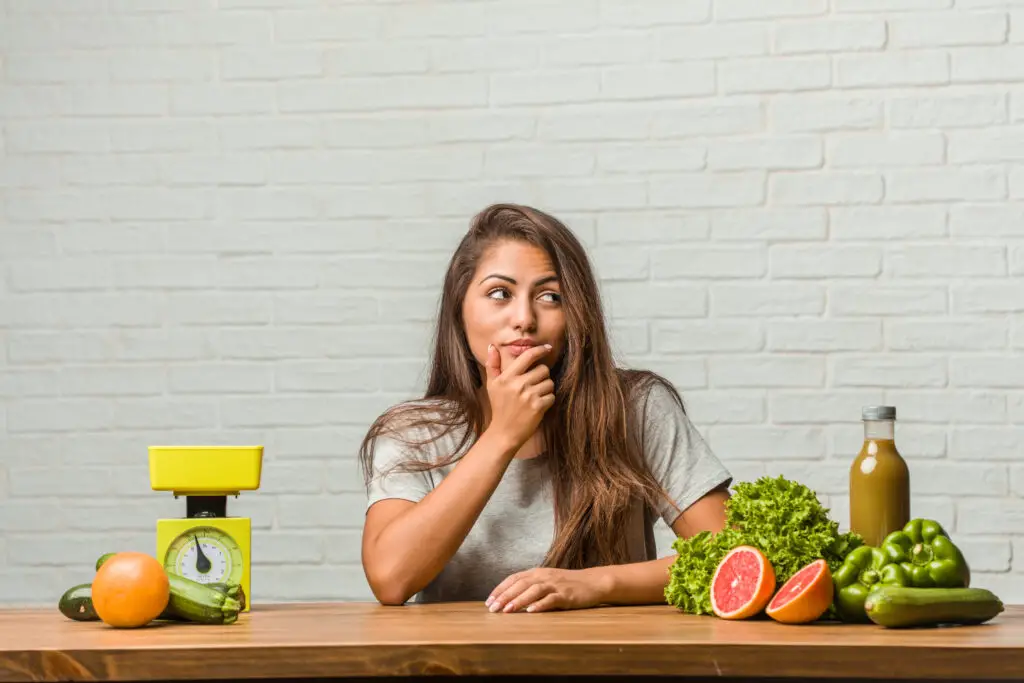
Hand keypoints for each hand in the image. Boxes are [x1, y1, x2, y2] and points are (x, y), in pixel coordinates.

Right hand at [484, 343, 554, 450]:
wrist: (504, 432)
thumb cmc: (499, 407)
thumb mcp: (492, 385)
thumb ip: (492, 365)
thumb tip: (492, 346)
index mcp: (507, 377)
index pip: (528, 356)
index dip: (540, 350)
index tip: (547, 348)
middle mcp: (518, 385)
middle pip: (543, 370)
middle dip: (542, 376)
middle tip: (534, 385)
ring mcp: (528, 396)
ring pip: (550, 383)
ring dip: (546, 388)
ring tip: (536, 396)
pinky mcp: (538, 407)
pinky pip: (552, 396)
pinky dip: (548, 400)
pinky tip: (538, 405)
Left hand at [485, 568, 604, 613]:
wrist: (593, 582)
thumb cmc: (567, 584)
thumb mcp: (547, 581)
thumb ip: (530, 586)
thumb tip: (510, 598)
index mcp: (537, 572)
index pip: (514, 578)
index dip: (501, 589)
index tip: (489, 601)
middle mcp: (544, 576)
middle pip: (521, 584)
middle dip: (505, 596)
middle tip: (493, 608)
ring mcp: (555, 585)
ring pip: (533, 591)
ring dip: (519, 600)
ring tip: (507, 611)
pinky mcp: (566, 595)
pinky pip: (551, 599)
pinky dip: (540, 605)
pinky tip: (531, 612)